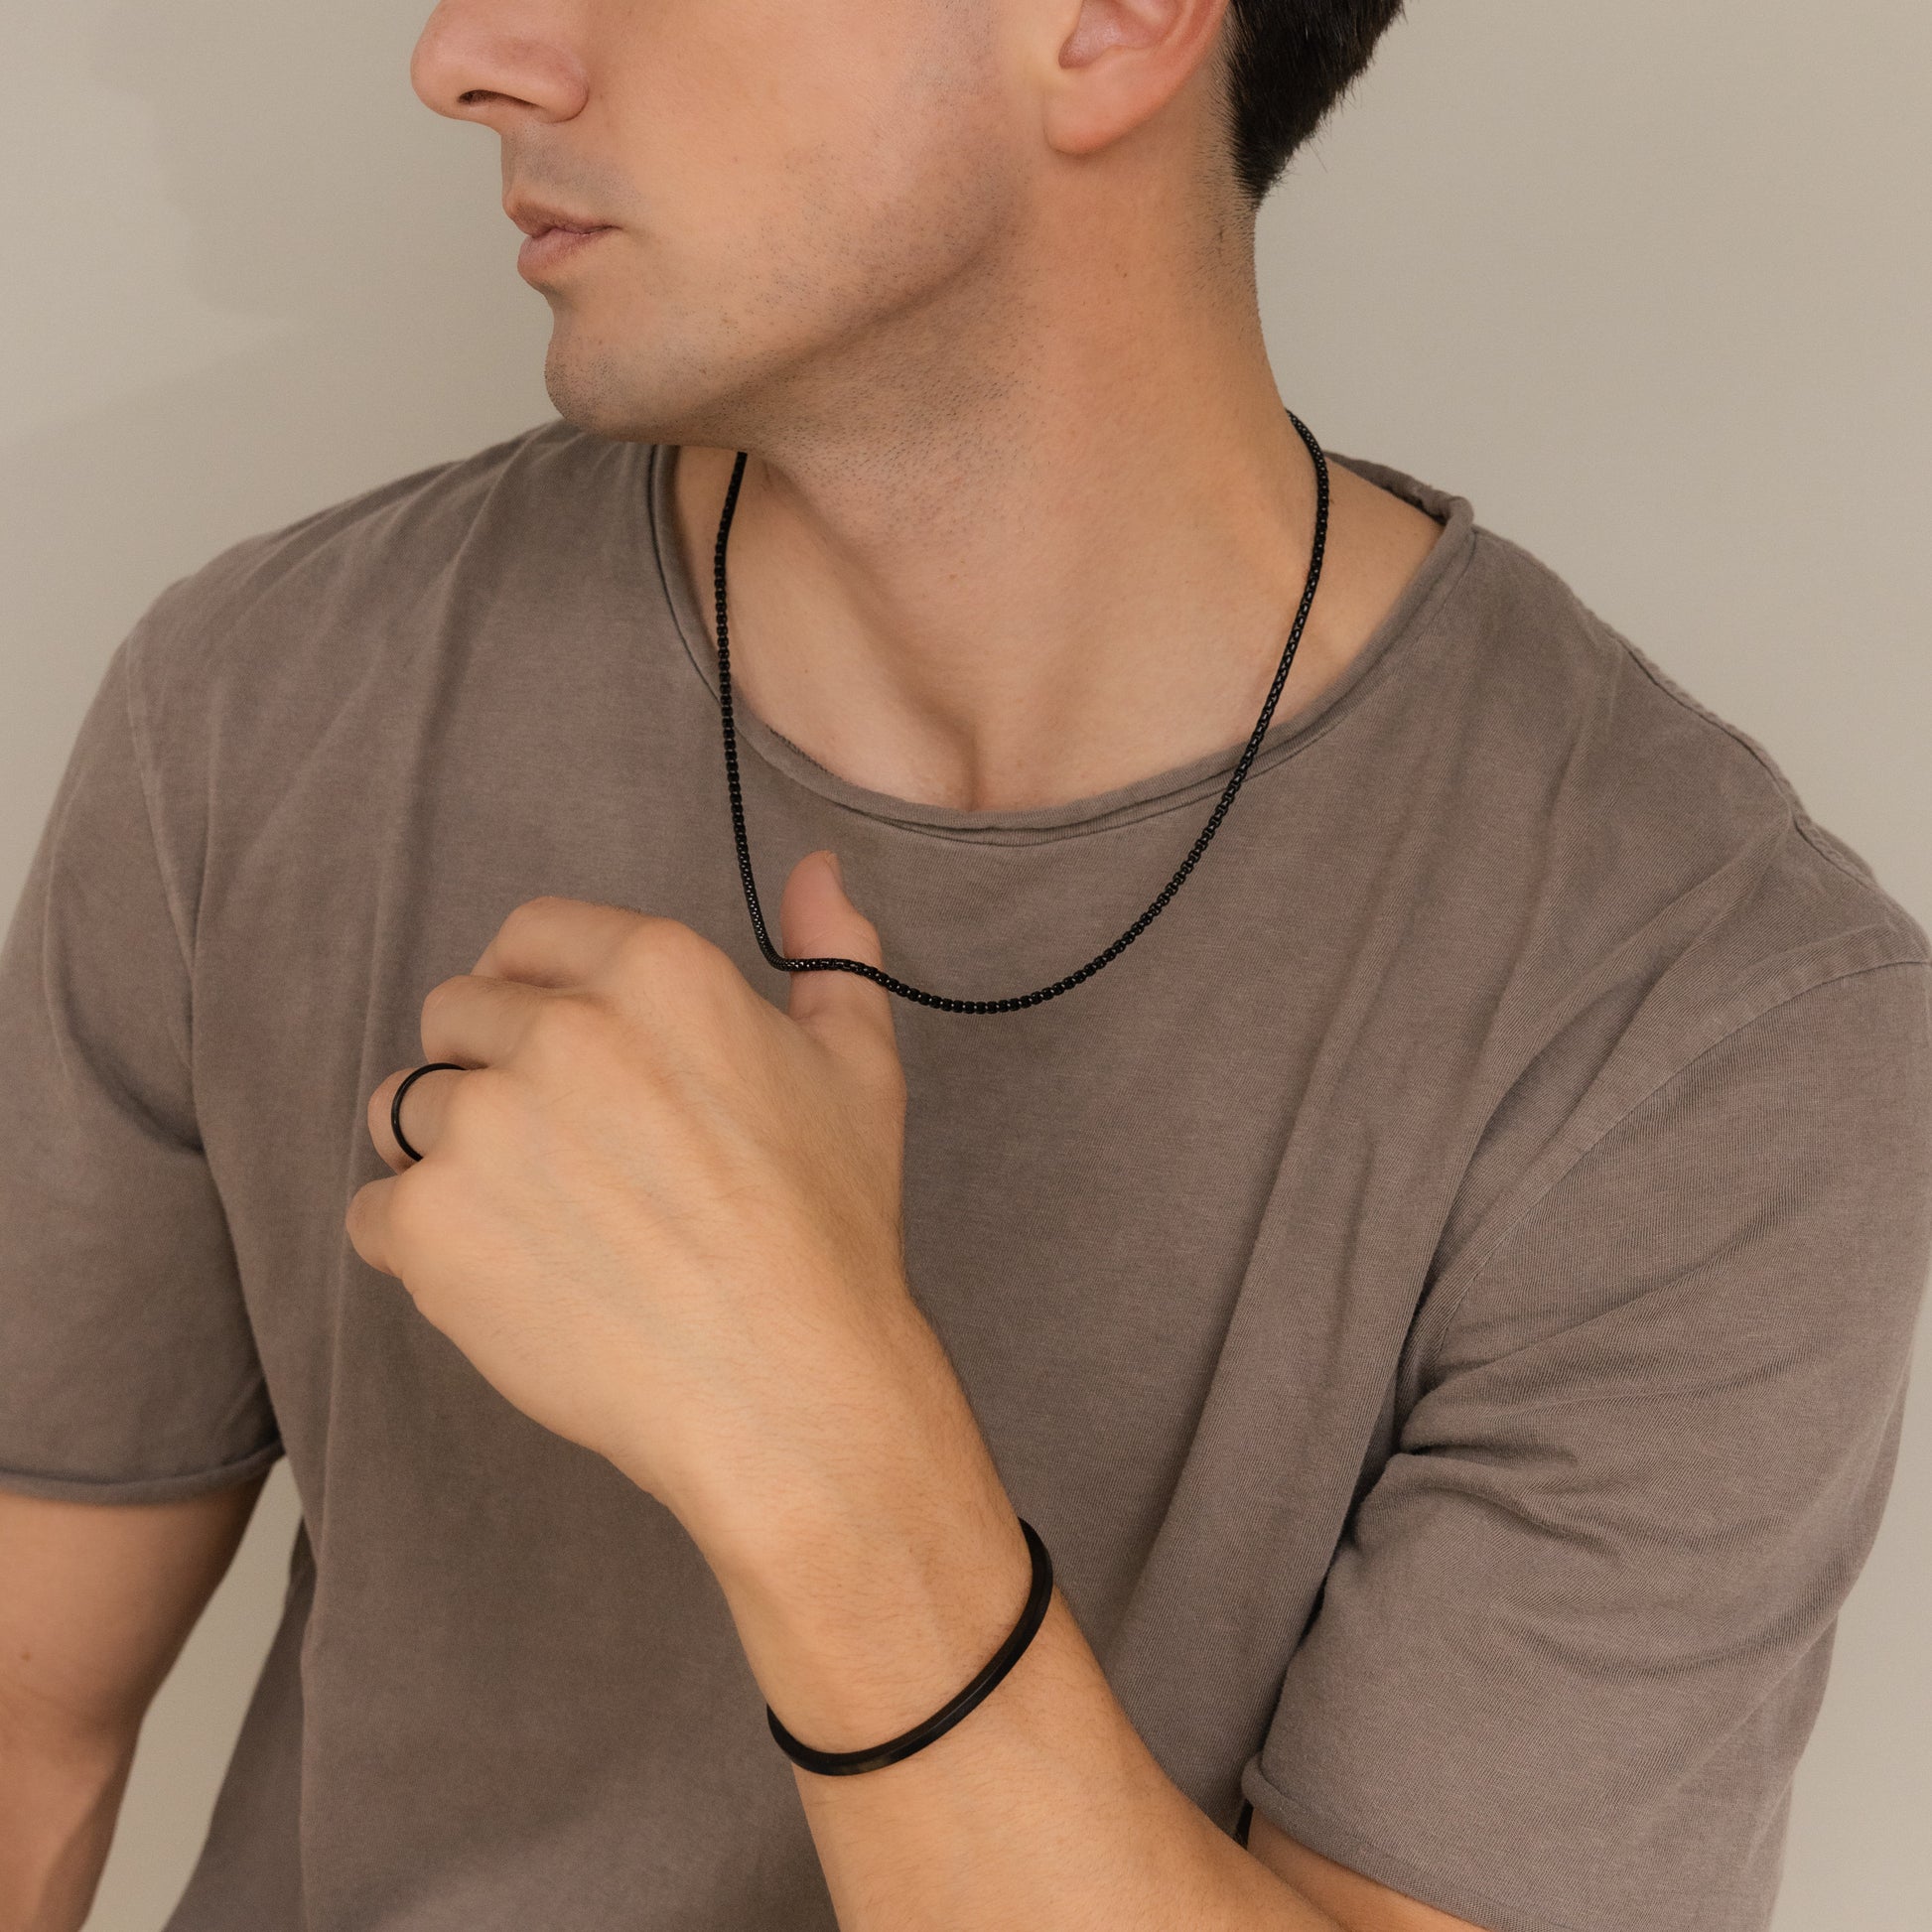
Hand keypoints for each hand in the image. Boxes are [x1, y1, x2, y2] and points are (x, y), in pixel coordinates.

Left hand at [345, 850, 934, 1564]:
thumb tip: (814, 871)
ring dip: (449, 1155)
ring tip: (534, 1221)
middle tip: (561, 1154)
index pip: (527, 935)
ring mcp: (485, 1127)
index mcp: (657, 972)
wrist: (789, 1390)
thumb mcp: (859, 1070)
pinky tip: (509, 1280)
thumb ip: (831, 952)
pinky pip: (374, 1213)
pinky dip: (421, 1249)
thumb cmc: (828, 1234)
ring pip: (403, 1109)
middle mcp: (559, 1030)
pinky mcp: (432, 1226)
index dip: (533, 991)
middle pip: (455, 1014)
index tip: (557, 1048)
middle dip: (489, 1070)